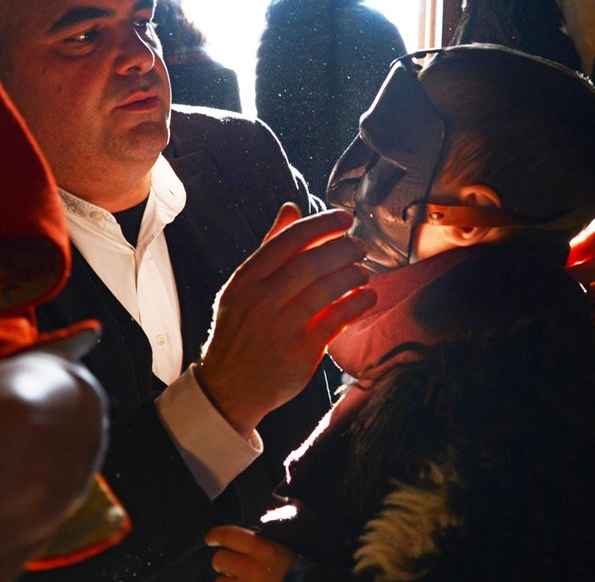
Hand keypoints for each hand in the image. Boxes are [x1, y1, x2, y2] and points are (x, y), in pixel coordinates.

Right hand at [196, 203, 374, 436]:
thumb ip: (270, 247)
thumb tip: (292, 208)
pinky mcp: (299, 352)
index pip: (288, 240)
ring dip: (353, 275)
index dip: (322, 224)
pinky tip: (367, 297)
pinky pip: (336, 320)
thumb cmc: (241, 330)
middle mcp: (261, 300)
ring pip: (326, 290)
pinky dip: (356, 304)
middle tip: (360, 246)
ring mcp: (280, 327)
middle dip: (343, 249)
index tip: (345, 218)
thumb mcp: (243, 286)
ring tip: (364, 271)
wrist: (228, 386)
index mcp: (246, 279)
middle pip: (311, 262)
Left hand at [206, 526, 294, 581]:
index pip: (228, 535)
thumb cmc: (295, 571)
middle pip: (219, 559)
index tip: (210, 539)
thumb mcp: (279, 549)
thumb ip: (259, 543)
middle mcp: (251, 567)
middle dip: (223, 563)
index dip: (215, 536)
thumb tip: (236, 540)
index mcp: (262, 548)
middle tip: (230, 567)